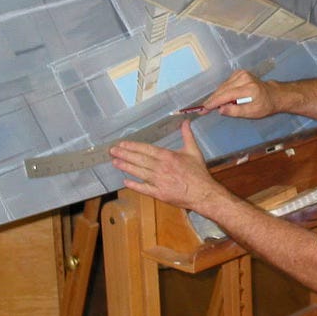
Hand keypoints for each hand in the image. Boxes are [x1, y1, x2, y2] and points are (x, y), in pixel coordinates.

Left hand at [110, 120, 224, 211]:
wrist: (204, 194)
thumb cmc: (199, 173)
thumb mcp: (193, 151)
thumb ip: (187, 135)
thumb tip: (186, 121)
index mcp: (168, 156)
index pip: (146, 149)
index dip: (132, 146)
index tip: (122, 143)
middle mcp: (161, 168)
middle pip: (139, 159)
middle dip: (124, 154)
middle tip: (112, 150)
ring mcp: (159, 181)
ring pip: (139, 172)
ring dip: (126, 167)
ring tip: (115, 162)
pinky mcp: (159, 193)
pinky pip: (144, 189)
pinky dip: (134, 185)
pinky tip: (125, 181)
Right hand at [201, 69, 277, 118]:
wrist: (273, 95)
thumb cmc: (264, 106)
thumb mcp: (252, 113)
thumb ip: (236, 111)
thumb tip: (220, 110)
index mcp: (250, 88)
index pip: (227, 95)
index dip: (214, 102)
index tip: (204, 109)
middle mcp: (245, 78)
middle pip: (223, 90)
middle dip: (212, 100)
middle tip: (203, 109)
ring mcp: (241, 74)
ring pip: (222, 86)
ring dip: (216, 96)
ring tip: (213, 106)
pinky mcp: (239, 73)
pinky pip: (225, 84)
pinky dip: (222, 92)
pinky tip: (222, 99)